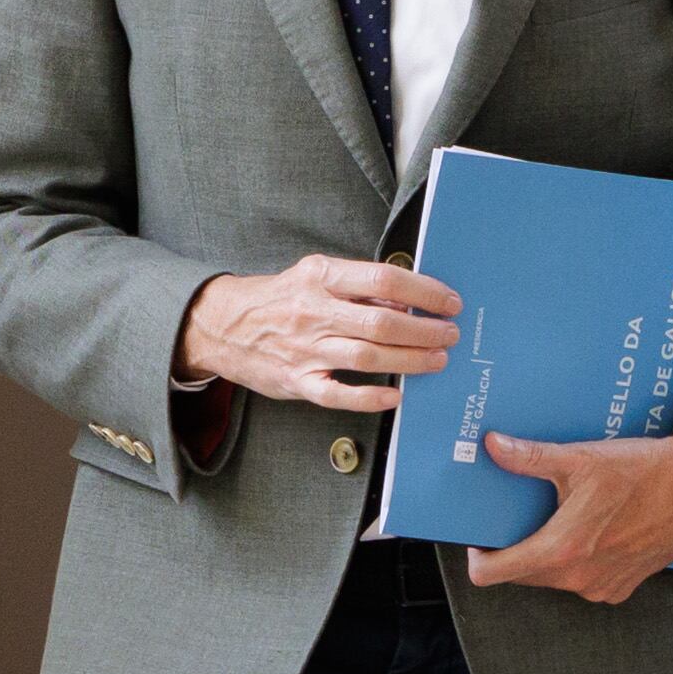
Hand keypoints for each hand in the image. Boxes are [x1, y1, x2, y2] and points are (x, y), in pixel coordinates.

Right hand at [175, 256, 461, 412]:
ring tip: (436, 360)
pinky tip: (394, 396)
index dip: (424, 291)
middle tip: (449, 335)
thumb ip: (357, 287)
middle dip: (425, 330)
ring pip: (368, 357)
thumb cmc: (278, 299)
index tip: (448, 302)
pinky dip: (369, 397)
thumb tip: (405, 301)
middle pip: (382, 322)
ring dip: (410, 360)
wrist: (222, 325)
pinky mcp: (296, 381)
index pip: (383, 279)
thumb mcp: (313, 276)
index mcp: (320, 277)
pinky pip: (338, 394)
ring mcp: (304, 349)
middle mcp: (313, 311)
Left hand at [465, 430, 672, 603]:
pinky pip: (583, 579)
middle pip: (522, 575)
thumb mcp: (580, 459)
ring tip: (555, 517)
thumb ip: (530, 457)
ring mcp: (603, 586)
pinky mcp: (623, 586)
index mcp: (562, 551)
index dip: (477, 558)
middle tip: (518, 516)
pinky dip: (577, 560)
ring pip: (553, 578)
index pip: (493, 575)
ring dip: (547, 554)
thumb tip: (491, 446)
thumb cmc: (642, 472)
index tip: (478, 537)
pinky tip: (588, 530)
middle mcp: (580, 578)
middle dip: (514, 549)